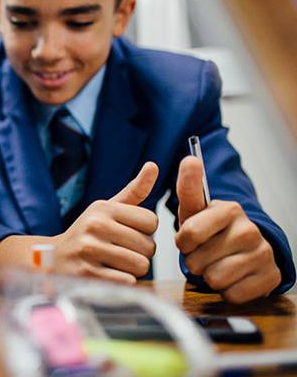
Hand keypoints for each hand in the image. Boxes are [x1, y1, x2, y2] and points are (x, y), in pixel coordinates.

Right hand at [51, 162, 158, 283]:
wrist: (54, 258)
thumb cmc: (88, 233)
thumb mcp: (106, 209)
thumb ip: (134, 191)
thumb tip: (153, 166)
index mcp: (103, 208)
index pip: (151, 221)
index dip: (145, 231)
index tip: (128, 233)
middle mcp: (95, 226)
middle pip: (149, 246)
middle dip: (141, 253)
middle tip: (121, 251)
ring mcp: (90, 250)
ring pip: (140, 265)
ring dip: (133, 269)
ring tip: (115, 263)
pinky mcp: (88, 274)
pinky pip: (127, 281)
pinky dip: (124, 281)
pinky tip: (108, 274)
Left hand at [175, 156, 279, 303]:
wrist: (245, 250)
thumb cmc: (212, 229)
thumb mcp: (195, 209)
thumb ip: (189, 186)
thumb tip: (190, 158)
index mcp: (230, 209)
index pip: (188, 234)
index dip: (183, 242)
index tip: (189, 239)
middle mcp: (250, 230)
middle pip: (198, 261)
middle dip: (195, 261)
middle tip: (205, 253)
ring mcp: (263, 254)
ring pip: (214, 279)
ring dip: (209, 276)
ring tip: (216, 264)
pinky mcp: (270, 278)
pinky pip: (232, 295)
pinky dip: (226, 290)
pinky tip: (232, 277)